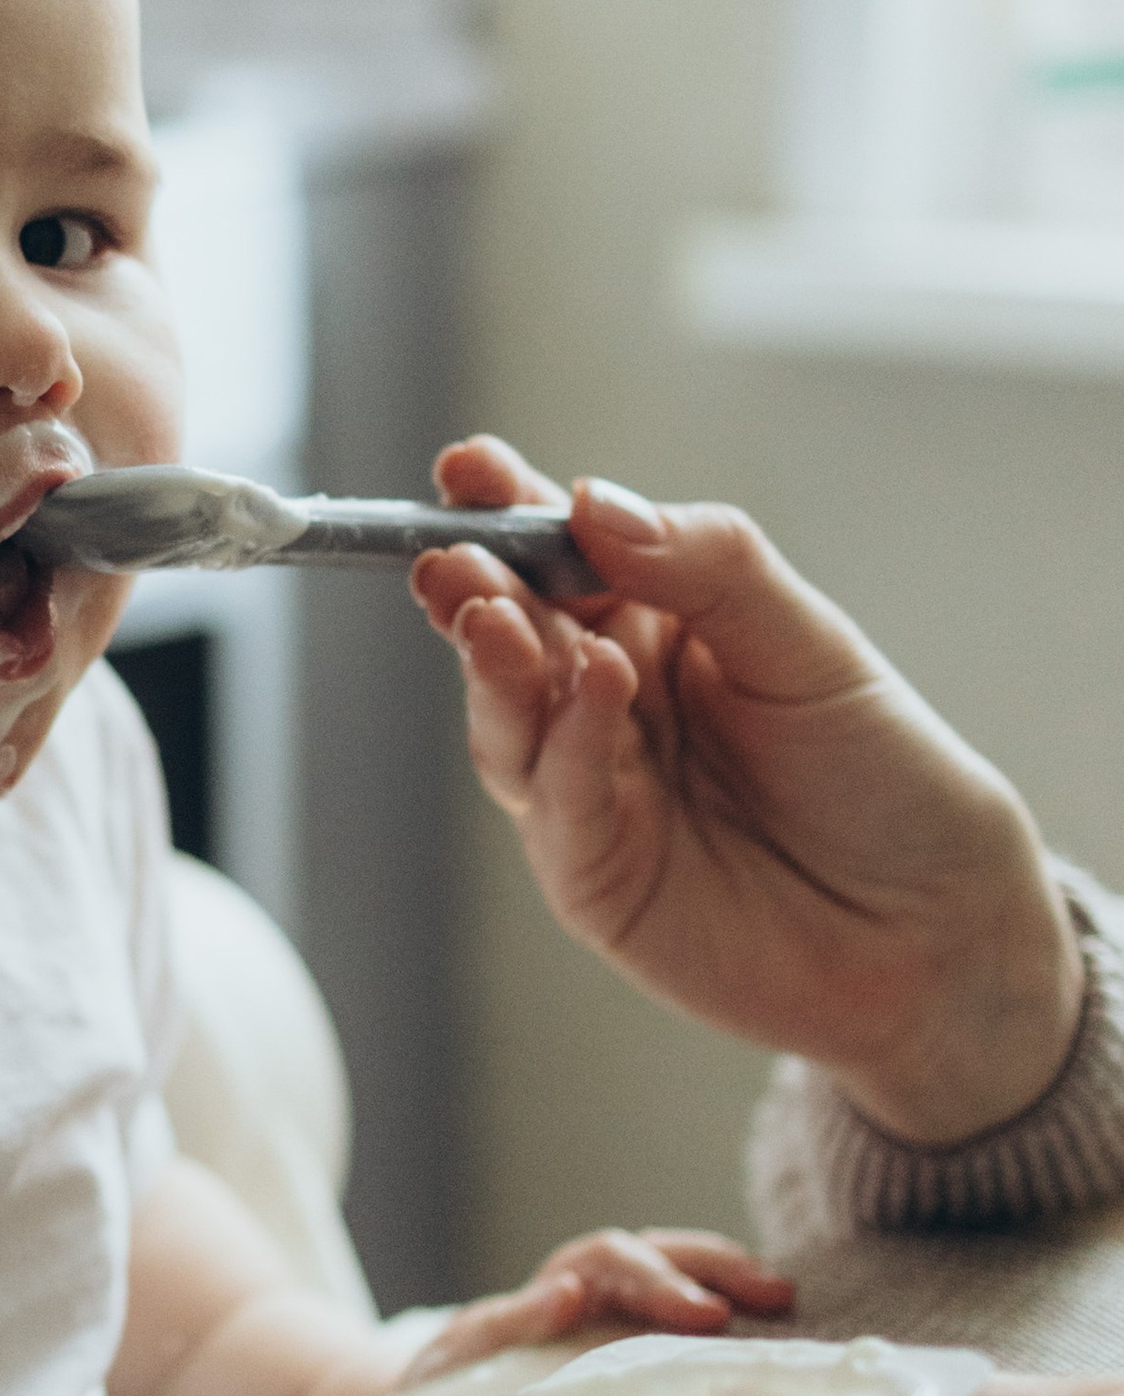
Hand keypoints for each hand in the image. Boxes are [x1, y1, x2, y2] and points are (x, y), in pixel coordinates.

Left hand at [397, 1231, 793, 1386]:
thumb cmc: (447, 1394)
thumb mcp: (459, 1363)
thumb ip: (506, 1329)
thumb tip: (565, 1294)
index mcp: (553, 1292)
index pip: (606, 1262)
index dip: (653, 1279)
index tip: (700, 1312)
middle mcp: (597, 1294)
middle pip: (659, 1254)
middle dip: (712, 1268)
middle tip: (768, 1296)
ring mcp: (626, 1323)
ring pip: (686, 1276)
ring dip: (734, 1280)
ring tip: (784, 1300)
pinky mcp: (646, 1361)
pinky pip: (698, 1331)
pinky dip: (739, 1324)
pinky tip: (784, 1345)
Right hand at [409, 434, 1081, 1141]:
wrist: (937, 927)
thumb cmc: (881, 774)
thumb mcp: (810, 644)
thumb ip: (708, 567)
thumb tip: (594, 502)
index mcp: (651, 625)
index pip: (559, 553)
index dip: (506, 507)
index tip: (470, 468)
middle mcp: (603, 701)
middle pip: (509, 631)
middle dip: (475, 587)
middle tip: (458, 555)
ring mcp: (587, 790)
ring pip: (507, 717)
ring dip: (493, 663)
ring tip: (497, 612)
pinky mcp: (590, 876)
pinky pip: (557, 801)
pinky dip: (566, 740)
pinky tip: (596, 684)